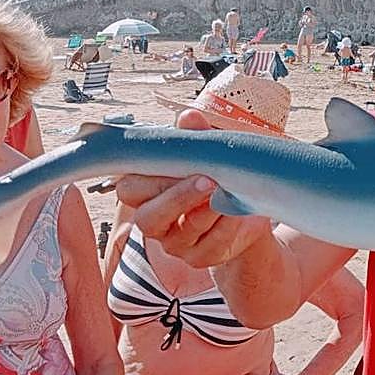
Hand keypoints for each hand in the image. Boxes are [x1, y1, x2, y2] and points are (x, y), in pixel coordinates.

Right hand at [114, 109, 272, 268]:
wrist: (247, 213)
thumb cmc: (217, 179)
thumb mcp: (208, 155)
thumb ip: (194, 138)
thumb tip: (189, 117)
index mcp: (146, 194)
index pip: (128, 190)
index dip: (147, 179)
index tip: (174, 161)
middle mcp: (156, 222)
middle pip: (148, 219)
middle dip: (176, 198)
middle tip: (206, 179)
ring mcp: (176, 244)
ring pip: (182, 233)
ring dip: (206, 210)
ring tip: (225, 191)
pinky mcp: (201, 258)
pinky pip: (211, 245)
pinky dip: (226, 226)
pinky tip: (238, 211)